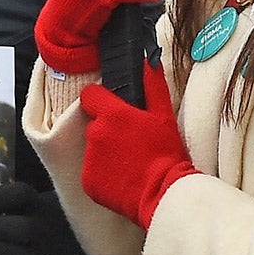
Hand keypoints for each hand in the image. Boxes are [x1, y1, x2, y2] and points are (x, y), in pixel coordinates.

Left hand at [80, 62, 195, 230]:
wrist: (163, 194)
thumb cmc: (166, 154)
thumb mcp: (163, 116)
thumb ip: (153, 85)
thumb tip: (148, 60)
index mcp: (111, 114)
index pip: (89, 96)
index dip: (100, 101)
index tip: (112, 110)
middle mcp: (95, 134)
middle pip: (93, 123)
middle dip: (106, 129)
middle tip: (128, 141)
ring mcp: (89, 159)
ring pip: (92, 148)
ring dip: (104, 152)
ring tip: (127, 161)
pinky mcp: (87, 181)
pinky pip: (91, 171)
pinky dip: (102, 174)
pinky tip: (121, 177)